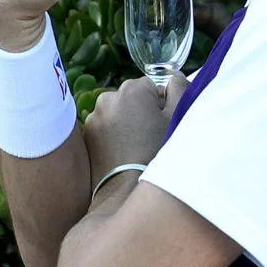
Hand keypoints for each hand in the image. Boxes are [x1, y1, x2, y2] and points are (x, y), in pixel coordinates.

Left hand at [85, 64, 187, 189]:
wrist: (127, 189)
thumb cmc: (157, 152)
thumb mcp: (178, 117)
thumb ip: (179, 88)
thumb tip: (174, 77)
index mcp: (132, 89)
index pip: (152, 86)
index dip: (161, 104)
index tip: (163, 123)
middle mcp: (108, 98)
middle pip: (132, 98)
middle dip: (142, 111)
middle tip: (151, 136)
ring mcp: (94, 117)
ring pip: (117, 112)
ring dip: (126, 123)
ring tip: (136, 146)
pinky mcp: (86, 135)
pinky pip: (105, 127)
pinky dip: (113, 135)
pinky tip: (123, 152)